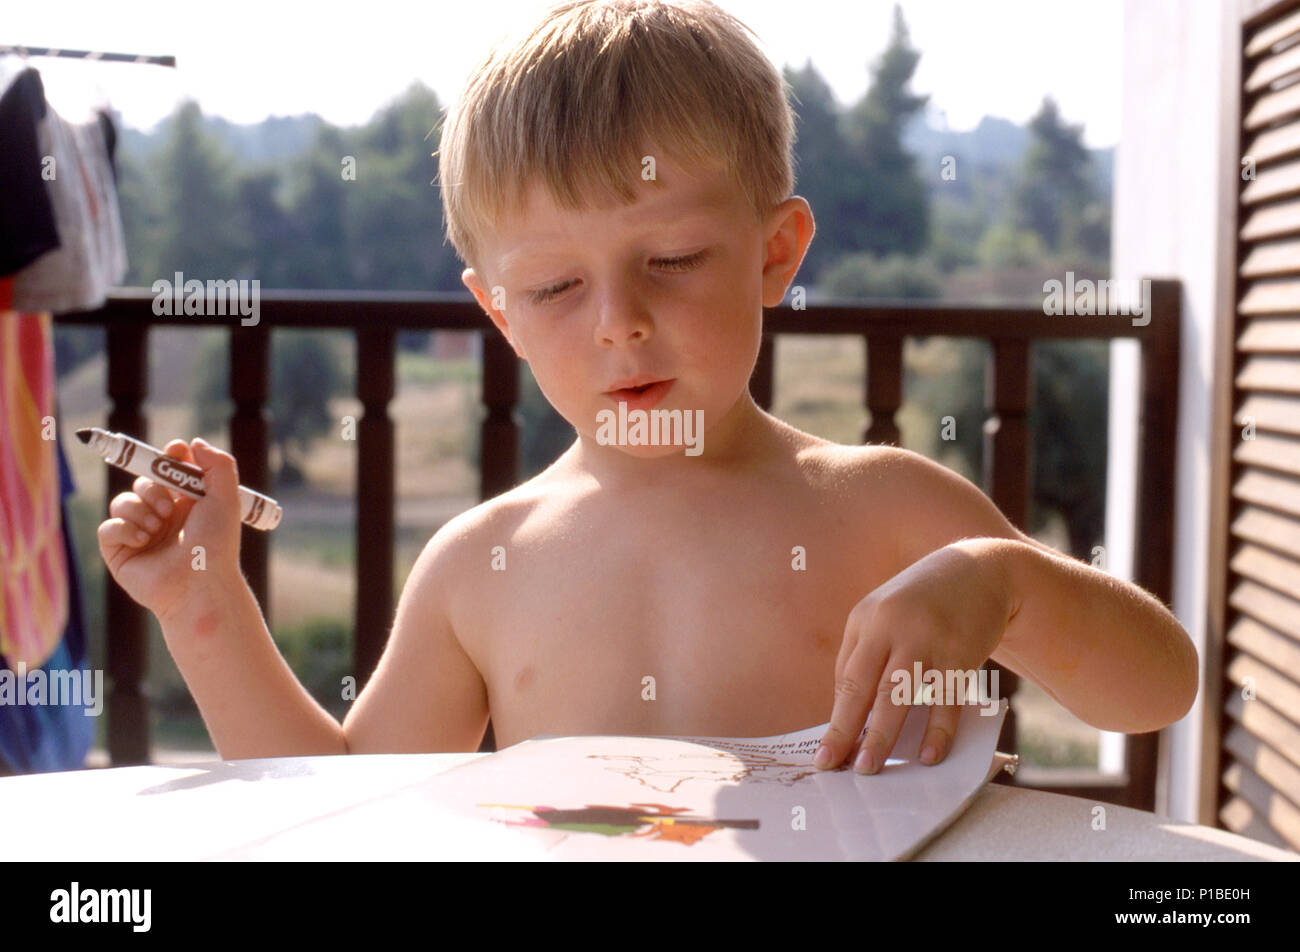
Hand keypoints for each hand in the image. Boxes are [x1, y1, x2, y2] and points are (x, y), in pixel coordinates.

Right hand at [96, 437, 243, 623]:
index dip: (169, 457)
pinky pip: (108, 526)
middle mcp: (163, 516)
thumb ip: (218, 465)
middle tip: (168, 507)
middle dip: (153, 487)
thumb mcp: (226, 499)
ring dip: (139, 510)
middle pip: (142, 481)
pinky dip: (125, 530)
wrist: (198, 584)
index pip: (170, 470)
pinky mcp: (119, 551)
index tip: (175, 450)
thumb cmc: (216, 545)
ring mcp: (140, 533)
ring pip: (123, 501)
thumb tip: (194, 442)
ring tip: (157, 529)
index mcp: (187, 504)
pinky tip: (142, 541)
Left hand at [814, 539, 1013, 773]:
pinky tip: (928, 755)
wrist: (982, 570)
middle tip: (834, 764)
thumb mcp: (886, 615)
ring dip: (882, 735)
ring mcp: (925, 638)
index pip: (845, 678)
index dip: (836, 718)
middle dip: (846, 730)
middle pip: (862, 686)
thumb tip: (850, 708)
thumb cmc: (926, 601)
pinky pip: (944, 699)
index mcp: (864, 619)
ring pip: (897, 695)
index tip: (826, 750)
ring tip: (870, 767)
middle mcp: (890, 626)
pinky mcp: (959, 651)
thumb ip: (868, 654)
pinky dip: (936, 730)